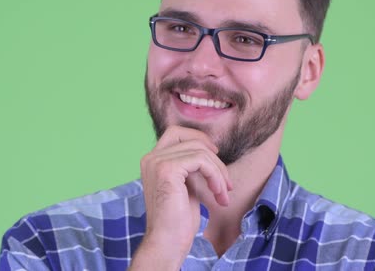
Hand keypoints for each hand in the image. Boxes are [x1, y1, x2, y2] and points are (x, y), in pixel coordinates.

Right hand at [129, 126, 231, 269]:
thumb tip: (209, 150)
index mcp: (152, 160)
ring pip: (199, 150)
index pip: (175, 133)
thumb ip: (190, 166)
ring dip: (219, 171)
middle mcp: (150, 158)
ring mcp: (157, 162)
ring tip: (223, 193)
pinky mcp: (167, 169)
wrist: (167, 242)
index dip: (198, 138)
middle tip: (224, 175)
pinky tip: (218, 194)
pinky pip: (201, 160)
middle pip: (187, 136)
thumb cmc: (177, 220)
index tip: (215, 155)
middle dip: (210, 152)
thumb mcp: (185, 185)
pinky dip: (216, 175)